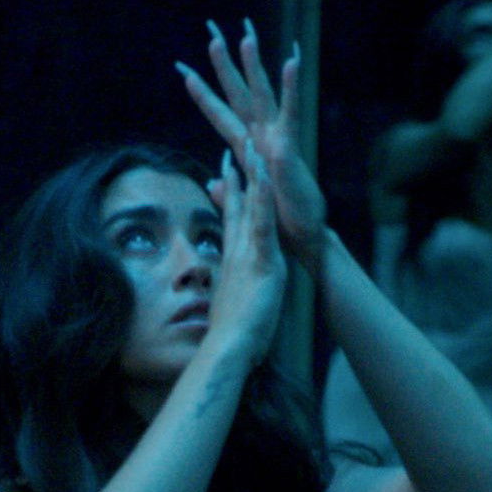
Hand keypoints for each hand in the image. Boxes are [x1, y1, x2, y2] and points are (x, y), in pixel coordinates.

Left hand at [177, 19, 326, 274]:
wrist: (302, 236)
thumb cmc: (278, 220)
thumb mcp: (245, 203)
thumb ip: (228, 189)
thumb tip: (214, 182)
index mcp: (247, 147)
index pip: (219, 115)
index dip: (201, 93)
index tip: (183, 70)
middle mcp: (261, 137)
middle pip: (238, 94)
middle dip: (224, 64)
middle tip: (212, 31)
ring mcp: (277, 140)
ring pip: (262, 96)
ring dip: (254, 66)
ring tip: (246, 37)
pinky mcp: (289, 149)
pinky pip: (289, 114)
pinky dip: (290, 88)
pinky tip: (292, 62)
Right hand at [202, 148, 287, 366]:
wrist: (227, 348)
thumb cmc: (231, 336)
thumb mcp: (233, 306)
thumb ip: (234, 292)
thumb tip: (231, 294)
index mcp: (235, 260)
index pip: (232, 219)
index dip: (231, 194)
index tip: (228, 170)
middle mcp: (239, 251)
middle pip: (239, 204)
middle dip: (240, 173)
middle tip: (239, 143)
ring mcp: (249, 254)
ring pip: (252, 207)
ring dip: (253, 175)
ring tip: (253, 145)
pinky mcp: (262, 262)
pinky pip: (262, 224)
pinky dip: (263, 199)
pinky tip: (264, 177)